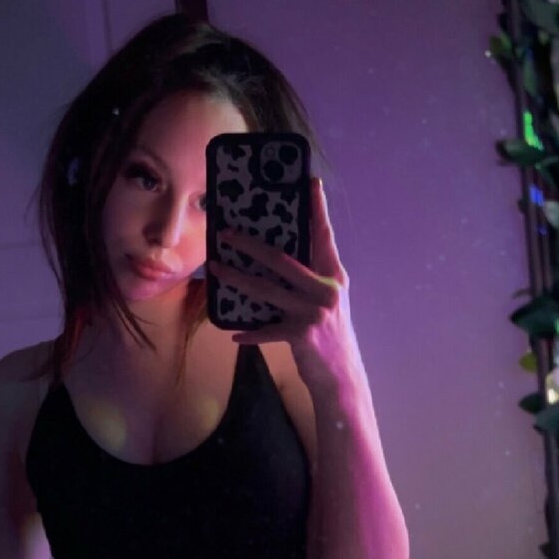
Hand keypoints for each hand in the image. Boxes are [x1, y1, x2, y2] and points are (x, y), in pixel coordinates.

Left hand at [207, 177, 360, 390]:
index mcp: (334, 277)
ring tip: (217, 268)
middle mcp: (325, 290)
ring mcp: (313, 312)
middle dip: (250, 245)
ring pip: (266, 290)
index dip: (317, 209)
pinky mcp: (301, 335)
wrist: (341, 376)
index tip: (309, 182)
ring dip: (237, 278)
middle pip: (282, 259)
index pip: (324, 236)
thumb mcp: (327, 302)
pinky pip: (266, 330)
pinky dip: (250, 332)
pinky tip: (235, 333)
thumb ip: (310, 281)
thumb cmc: (329, 336)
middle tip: (226, 232)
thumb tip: (274, 261)